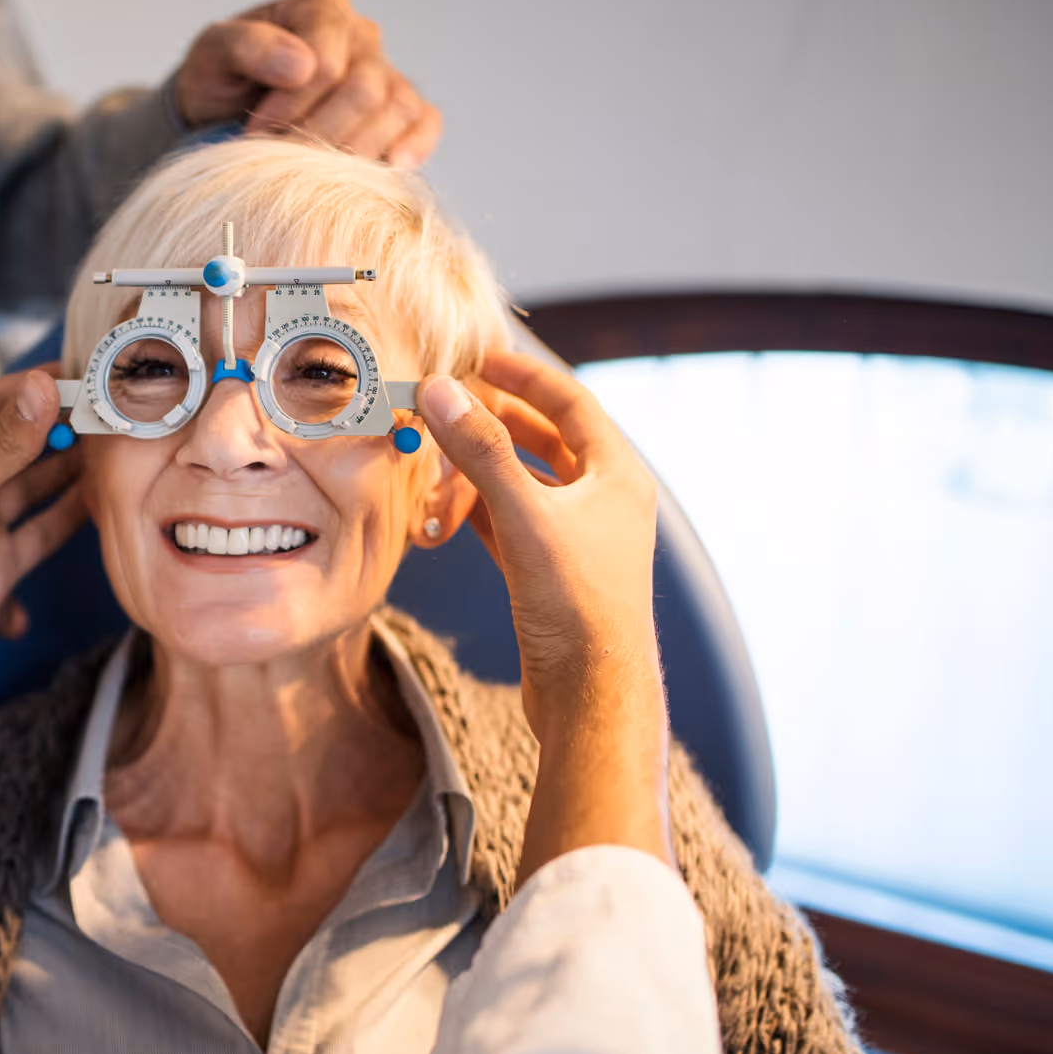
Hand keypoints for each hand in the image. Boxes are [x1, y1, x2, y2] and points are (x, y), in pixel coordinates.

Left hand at [0, 369, 83, 696]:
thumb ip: (4, 444)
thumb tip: (43, 388)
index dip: (40, 385)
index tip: (88, 371)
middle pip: (22, 441)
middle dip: (64, 425)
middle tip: (115, 408)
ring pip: (36, 484)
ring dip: (71, 467)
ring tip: (118, 445)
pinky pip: (41, 531)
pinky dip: (69, 515)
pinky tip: (102, 498)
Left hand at [174, 0, 440, 166]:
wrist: (226, 115)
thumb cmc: (221, 81)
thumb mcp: (212, 55)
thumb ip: (245, 46)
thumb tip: (302, 64)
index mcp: (320, 8)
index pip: (326, 62)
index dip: (292, 106)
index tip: (256, 132)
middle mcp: (360, 36)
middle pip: (364, 91)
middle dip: (319, 135)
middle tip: (280, 161)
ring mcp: (386, 72)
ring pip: (397, 110)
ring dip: (355, 152)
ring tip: (313, 174)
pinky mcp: (401, 112)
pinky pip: (424, 124)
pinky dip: (412, 147)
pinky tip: (388, 166)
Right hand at [416, 351, 669, 872]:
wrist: (591, 696)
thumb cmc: (577, 608)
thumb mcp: (526, 518)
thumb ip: (483, 452)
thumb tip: (441, 393)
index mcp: (616, 477)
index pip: (570, 402)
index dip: (524, 376)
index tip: (480, 357)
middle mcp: (603, 502)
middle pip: (546, 440)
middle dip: (494, 420)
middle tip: (446, 403)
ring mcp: (578, 539)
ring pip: (525, 483)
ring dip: (482, 468)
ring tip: (436, 455)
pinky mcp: (552, 574)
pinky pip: (511, 523)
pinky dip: (479, 510)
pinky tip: (445, 507)